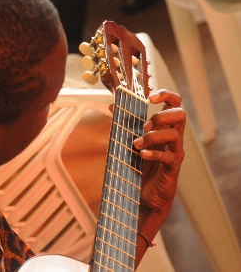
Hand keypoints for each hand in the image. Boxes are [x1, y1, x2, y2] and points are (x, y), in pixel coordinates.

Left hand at [134, 89, 185, 213]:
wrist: (144, 198)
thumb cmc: (140, 168)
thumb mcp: (130, 142)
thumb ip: (125, 124)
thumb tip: (113, 105)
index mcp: (164, 129)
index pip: (174, 104)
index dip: (166, 95)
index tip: (151, 97)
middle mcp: (173, 139)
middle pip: (180, 115)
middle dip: (161, 116)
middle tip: (145, 126)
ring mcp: (174, 153)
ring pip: (174, 135)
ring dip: (153, 136)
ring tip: (137, 144)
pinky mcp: (172, 168)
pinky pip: (168, 157)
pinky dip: (154, 154)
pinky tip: (141, 155)